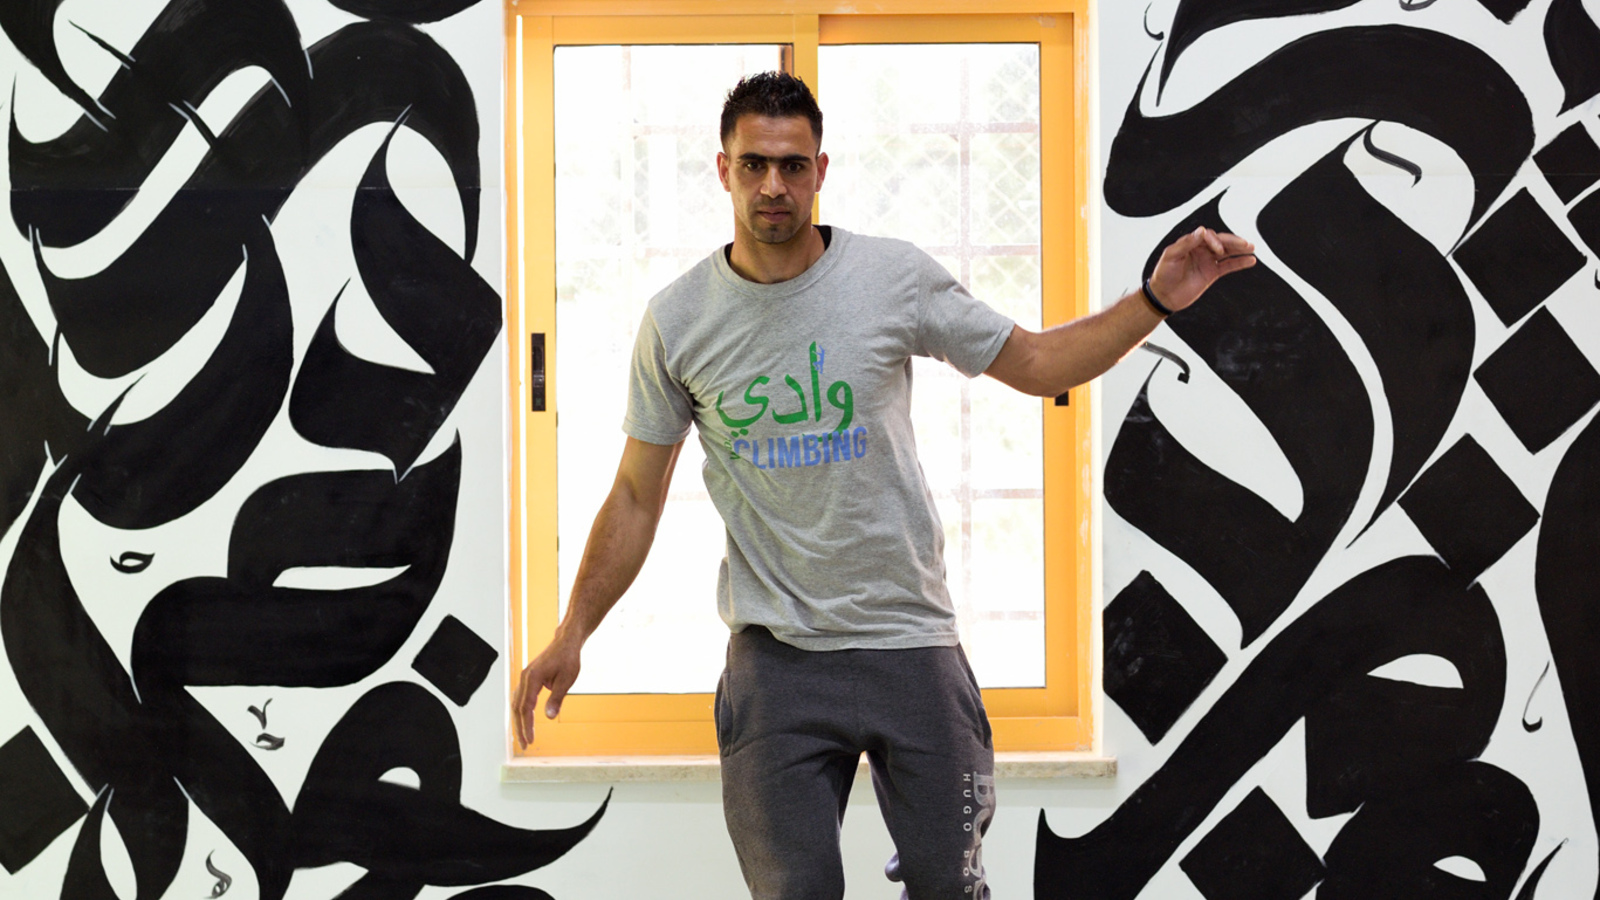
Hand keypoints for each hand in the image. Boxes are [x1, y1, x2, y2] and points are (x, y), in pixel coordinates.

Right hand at [512, 630, 581, 749]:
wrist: (566, 642)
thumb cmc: (568, 658)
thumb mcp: (567, 680)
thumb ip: (556, 699)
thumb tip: (549, 717)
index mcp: (533, 678)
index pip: (526, 707)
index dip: (527, 726)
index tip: (530, 740)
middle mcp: (525, 678)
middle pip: (517, 708)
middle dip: (520, 728)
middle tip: (525, 744)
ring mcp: (525, 677)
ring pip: (517, 703)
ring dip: (519, 721)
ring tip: (524, 737)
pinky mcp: (528, 678)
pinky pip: (520, 697)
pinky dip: (521, 711)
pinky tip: (524, 721)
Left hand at [1147, 227, 1256, 313]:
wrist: (1163, 296)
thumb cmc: (1163, 274)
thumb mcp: (1171, 256)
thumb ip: (1186, 243)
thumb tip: (1201, 231)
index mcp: (1190, 243)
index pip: (1207, 236)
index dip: (1214, 240)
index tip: (1217, 249)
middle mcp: (1201, 250)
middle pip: (1221, 241)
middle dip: (1233, 241)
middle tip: (1245, 244)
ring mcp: (1207, 261)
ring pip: (1227, 252)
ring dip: (1239, 249)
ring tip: (1252, 247)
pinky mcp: (1212, 273)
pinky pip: (1229, 266)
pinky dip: (1240, 263)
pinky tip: (1251, 260)